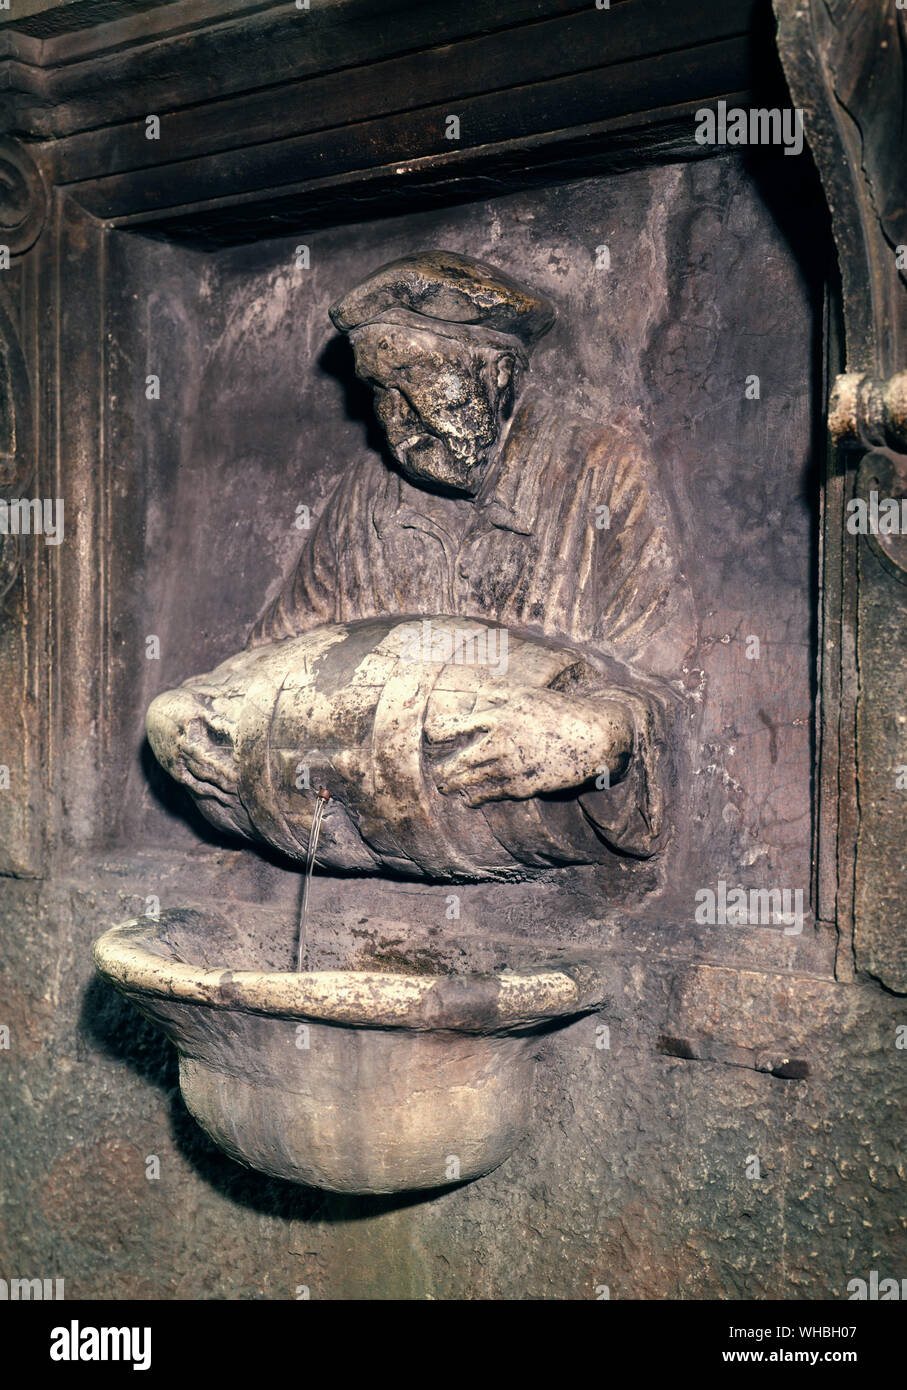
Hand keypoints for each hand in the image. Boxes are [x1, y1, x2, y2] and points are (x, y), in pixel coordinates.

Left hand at [424, 685, 633, 806]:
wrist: (592, 738)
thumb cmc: (560, 711)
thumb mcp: (528, 693)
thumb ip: (499, 692)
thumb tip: (477, 689)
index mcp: (498, 717)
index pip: (455, 726)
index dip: (439, 732)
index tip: (431, 735)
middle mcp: (500, 743)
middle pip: (460, 761)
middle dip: (445, 769)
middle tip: (437, 774)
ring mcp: (511, 767)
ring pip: (472, 780)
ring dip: (455, 785)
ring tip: (445, 787)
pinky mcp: (523, 786)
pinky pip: (493, 794)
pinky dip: (477, 798)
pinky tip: (469, 800)